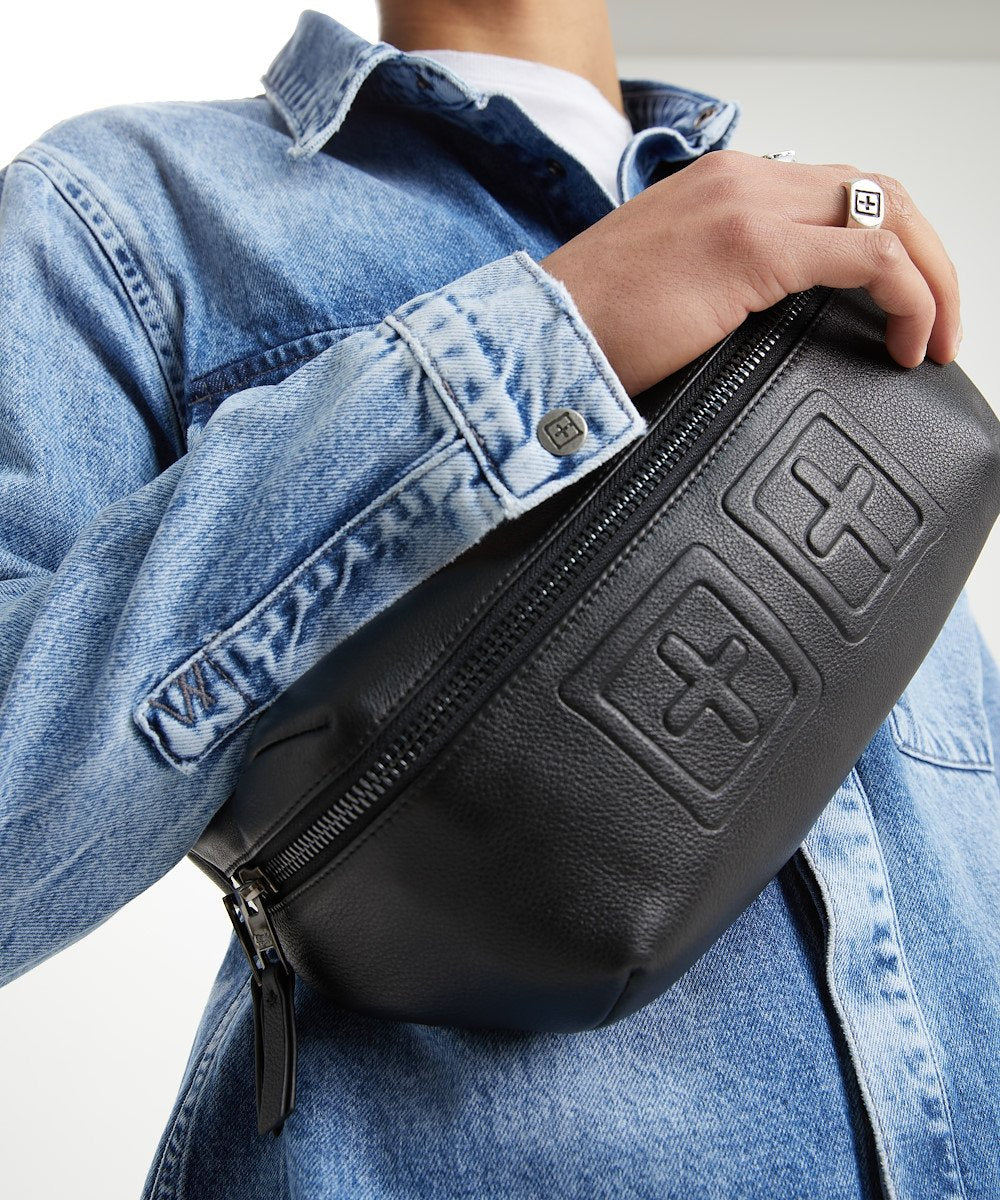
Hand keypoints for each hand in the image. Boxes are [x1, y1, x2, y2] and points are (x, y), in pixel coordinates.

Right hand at [538, 149, 961, 396]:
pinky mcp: (750, 248)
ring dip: (930, 278)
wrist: (534, 340)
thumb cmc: (587, 329)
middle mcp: (742, 178)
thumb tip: (772, 323)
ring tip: (932, 338)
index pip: (836, 191)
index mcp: (722, 183)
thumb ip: (727, 282)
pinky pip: (871, 257)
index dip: (888, 246)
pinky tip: (906, 340)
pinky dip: (910, 297)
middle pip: (877, 191)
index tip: (898, 307)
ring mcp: (747, 205)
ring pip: (888, 215)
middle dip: (927, 257)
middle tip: (937, 323)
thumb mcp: (671, 288)